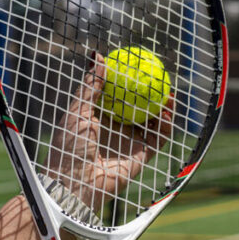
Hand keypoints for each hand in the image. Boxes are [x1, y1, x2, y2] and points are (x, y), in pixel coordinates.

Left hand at [45, 52, 173, 216]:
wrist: (75, 183)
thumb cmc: (69, 146)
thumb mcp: (78, 110)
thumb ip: (91, 85)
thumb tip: (98, 56)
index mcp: (100, 116)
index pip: (119, 94)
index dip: (130, 81)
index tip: (138, 65)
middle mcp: (117, 127)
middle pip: (140, 106)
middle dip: (152, 92)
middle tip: (160, 76)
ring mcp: (130, 141)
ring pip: (153, 121)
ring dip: (163, 107)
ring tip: (169, 93)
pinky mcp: (141, 155)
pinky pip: (158, 138)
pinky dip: (165, 125)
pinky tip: (167, 111)